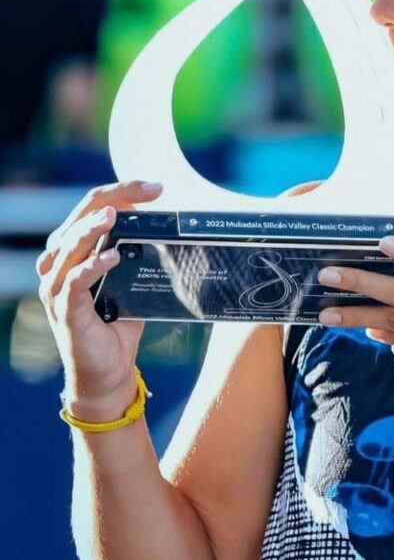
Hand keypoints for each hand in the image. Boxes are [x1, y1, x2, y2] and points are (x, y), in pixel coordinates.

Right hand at [36, 180, 164, 401]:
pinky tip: (112, 256)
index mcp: (75, 251)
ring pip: (69, 246)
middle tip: (147, 191)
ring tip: (115, 215)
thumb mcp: (133, 282)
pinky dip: (92, 266)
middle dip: (113, 199)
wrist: (108, 372)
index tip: (155, 187)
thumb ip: (141, 257)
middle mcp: (59, 264)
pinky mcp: (64, 310)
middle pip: (79, 218)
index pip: (92, 209)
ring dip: (91, 229)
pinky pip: (73, 282)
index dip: (121, 192)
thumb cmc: (119, 325)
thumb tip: (170, 231)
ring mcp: (56, 287)